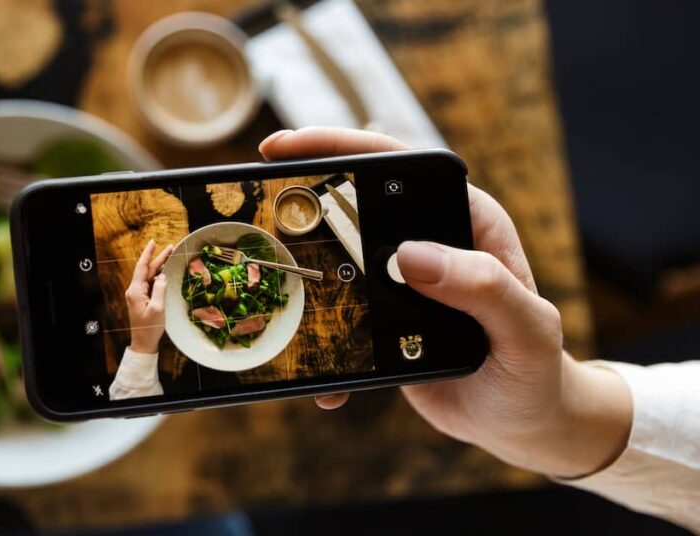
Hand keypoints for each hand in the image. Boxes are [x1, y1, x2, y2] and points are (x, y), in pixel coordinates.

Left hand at [125, 239, 173, 353]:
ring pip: (148, 276)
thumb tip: (162, 276)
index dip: (148, 254)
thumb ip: (160, 289)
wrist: (143, 342)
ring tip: (170, 256)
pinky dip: (158, 276)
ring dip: (159, 267)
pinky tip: (165, 272)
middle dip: (158, 258)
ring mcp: (137, 295)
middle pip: (146, 270)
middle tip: (170, 248)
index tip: (154, 243)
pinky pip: (149, 284)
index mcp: (135, 291)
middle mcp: (134, 291)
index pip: (142, 267)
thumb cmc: (150, 327)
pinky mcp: (141, 300)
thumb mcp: (158, 308)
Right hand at [260, 127, 631, 477]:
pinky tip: (312, 371)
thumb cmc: (536, 371)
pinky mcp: (380, 321)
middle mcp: (429, 243)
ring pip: (336, 255)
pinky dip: (316, 339)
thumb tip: (409, 255)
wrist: (520, 422)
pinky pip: (337, 317)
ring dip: (297, 264)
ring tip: (264, 267)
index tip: (293, 148)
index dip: (344, 147)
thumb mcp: (525, 330)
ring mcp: (400, 282)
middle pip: (354, 202)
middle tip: (256, 190)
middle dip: (302, 193)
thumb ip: (481, 288)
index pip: (400, 167)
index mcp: (466, 222)